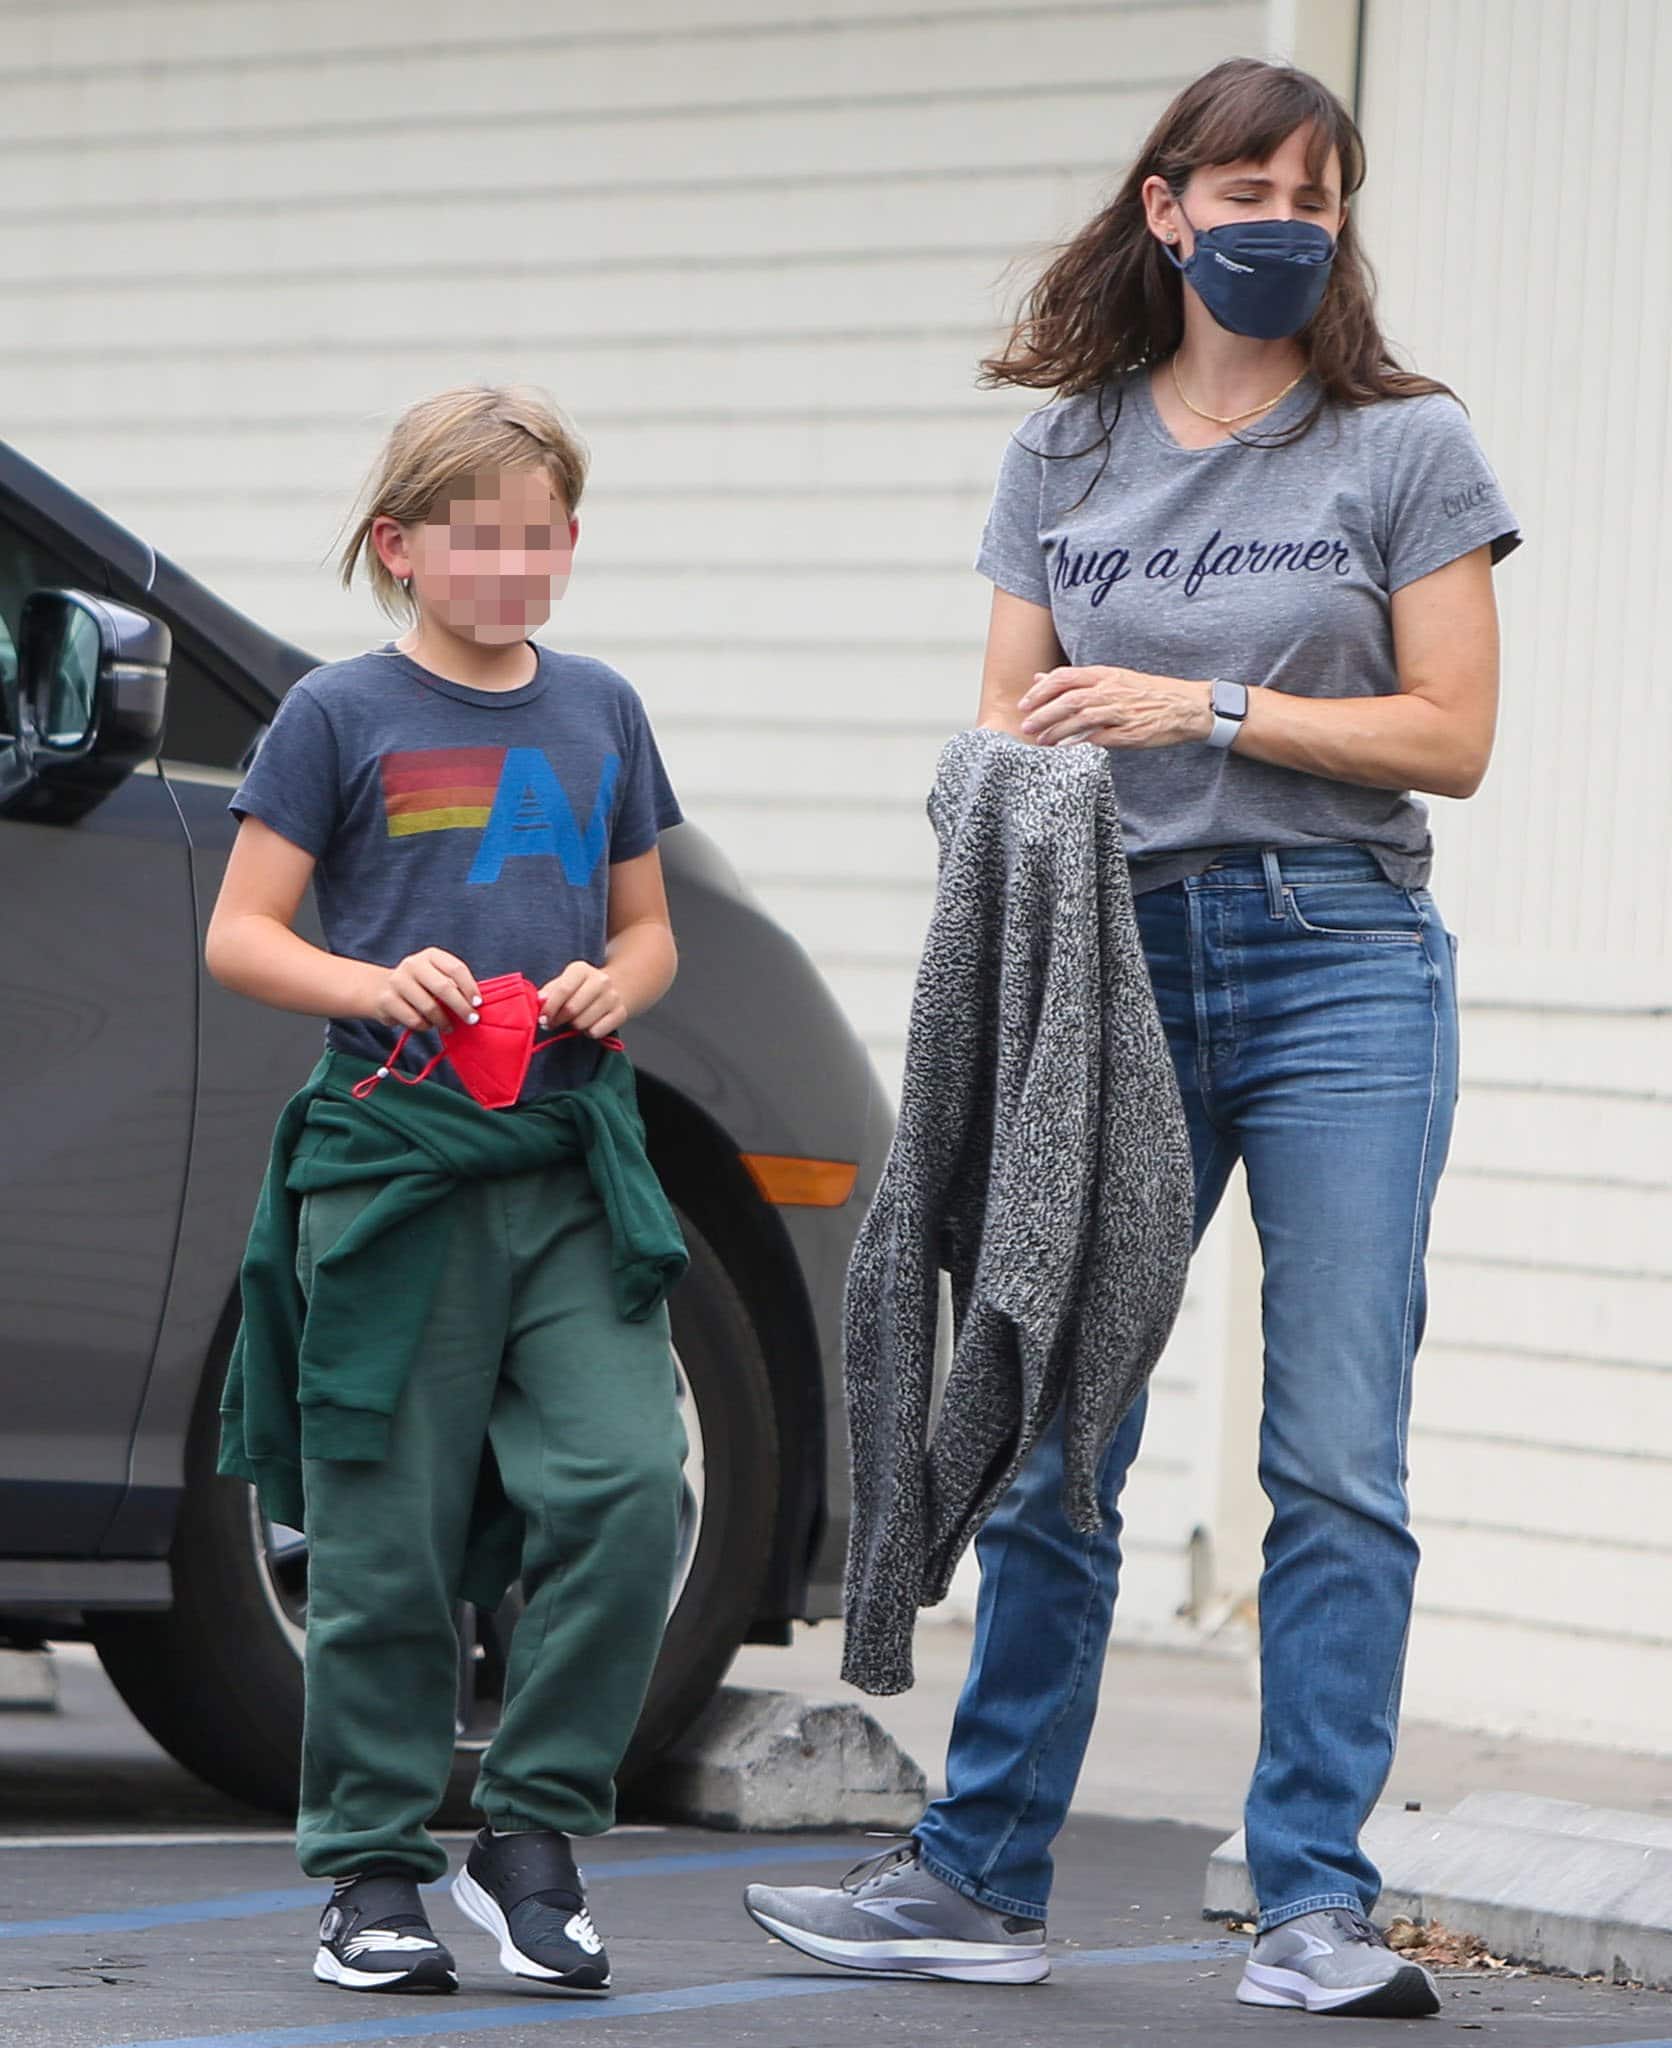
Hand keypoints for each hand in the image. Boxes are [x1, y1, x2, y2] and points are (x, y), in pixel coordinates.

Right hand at [368, 948, 479, 1031]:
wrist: (381, 988)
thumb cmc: (420, 985)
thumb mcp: (437, 977)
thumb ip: (454, 986)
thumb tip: (474, 1006)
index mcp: (430, 955)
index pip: (456, 969)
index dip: (470, 987)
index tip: (478, 1003)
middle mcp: (413, 964)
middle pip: (444, 987)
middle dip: (461, 1007)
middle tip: (472, 1020)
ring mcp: (398, 981)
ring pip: (429, 1007)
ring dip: (443, 1021)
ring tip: (449, 1027)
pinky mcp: (387, 1000)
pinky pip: (415, 1020)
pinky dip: (425, 1026)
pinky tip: (427, 1024)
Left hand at [539, 960, 626, 1037]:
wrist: (611, 989)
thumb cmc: (578, 989)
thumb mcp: (561, 983)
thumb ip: (548, 992)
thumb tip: (540, 1001)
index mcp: (581, 969)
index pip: (563, 990)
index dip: (550, 1008)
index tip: (542, 1018)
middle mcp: (600, 980)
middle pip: (572, 1009)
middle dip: (558, 1020)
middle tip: (553, 1022)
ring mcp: (613, 997)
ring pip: (583, 1023)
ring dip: (573, 1026)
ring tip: (573, 1021)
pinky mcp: (620, 1013)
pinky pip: (596, 1032)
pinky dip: (588, 1032)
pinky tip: (588, 1024)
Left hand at [1017, 666, 1213, 748]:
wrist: (1187, 706)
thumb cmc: (1148, 693)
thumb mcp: (1112, 678)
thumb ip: (1076, 680)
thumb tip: (1041, 678)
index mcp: (1105, 675)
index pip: (1064, 677)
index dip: (1041, 691)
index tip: (1025, 703)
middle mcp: (1110, 691)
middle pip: (1068, 700)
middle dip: (1043, 714)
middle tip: (1026, 726)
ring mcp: (1120, 712)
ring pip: (1080, 719)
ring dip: (1057, 731)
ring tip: (1041, 741)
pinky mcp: (1130, 734)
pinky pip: (1099, 739)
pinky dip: (1080, 744)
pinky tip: (1066, 751)